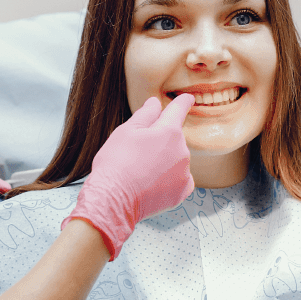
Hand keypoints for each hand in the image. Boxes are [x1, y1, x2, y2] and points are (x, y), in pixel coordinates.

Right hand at [63, 94, 195, 258]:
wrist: (113, 200)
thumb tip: (155, 103)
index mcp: (169, 131)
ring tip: (140, 172)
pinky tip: (152, 183)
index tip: (187, 98)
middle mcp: (182, 151)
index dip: (182, 102)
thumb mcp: (125, 131)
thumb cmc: (115, 163)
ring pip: (176, 160)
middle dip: (160, 141)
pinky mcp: (181, 193)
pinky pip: (180, 180)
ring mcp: (184, 173)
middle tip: (137, 153)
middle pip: (174, 139)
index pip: (179, 110)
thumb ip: (145, 115)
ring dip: (164, 162)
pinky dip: (169, 180)